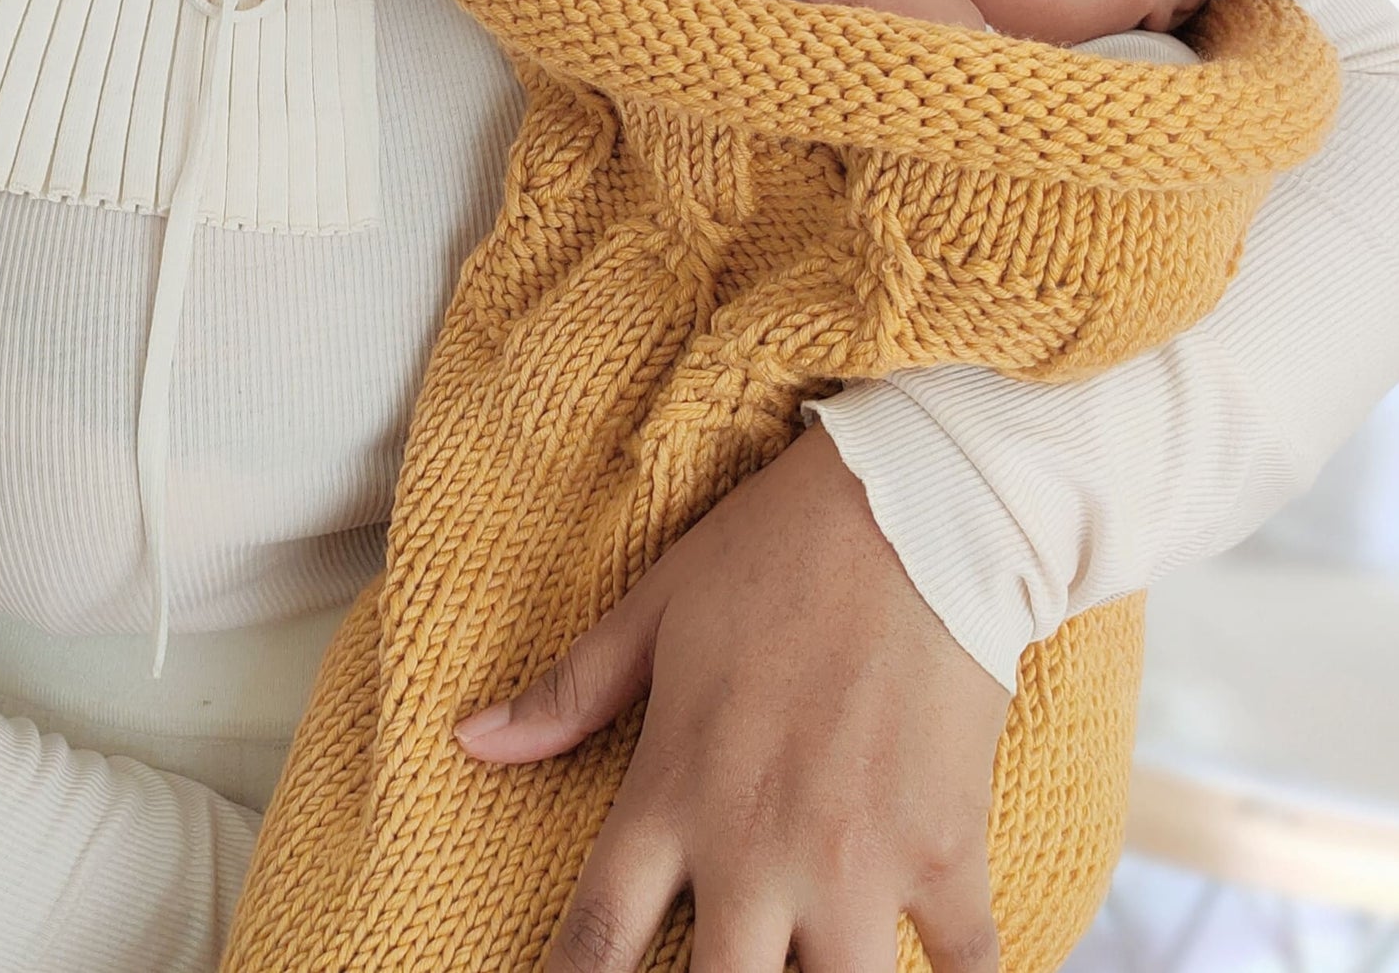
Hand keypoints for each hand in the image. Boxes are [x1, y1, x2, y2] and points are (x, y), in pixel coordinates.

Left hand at [454, 423, 1006, 971]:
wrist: (915, 509)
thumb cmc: (779, 550)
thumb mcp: (659, 609)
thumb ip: (571, 691)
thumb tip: (470, 739)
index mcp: (673, 791)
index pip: (596, 940)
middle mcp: (754, 847)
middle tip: (724, 972)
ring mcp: (854, 860)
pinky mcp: (945, 850)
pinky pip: (966, 967)